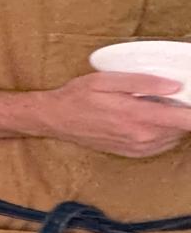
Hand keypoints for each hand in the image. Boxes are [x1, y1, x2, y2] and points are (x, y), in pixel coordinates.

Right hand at [38, 72, 190, 157]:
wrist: (54, 119)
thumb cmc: (78, 96)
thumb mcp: (106, 80)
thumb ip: (142, 83)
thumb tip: (175, 86)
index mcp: (137, 116)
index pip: (185, 119)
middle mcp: (141, 136)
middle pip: (183, 128)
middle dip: (183, 113)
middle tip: (171, 96)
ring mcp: (137, 147)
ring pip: (174, 137)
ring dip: (173, 123)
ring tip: (156, 106)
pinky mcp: (132, 153)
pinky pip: (161, 145)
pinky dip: (163, 133)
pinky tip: (149, 120)